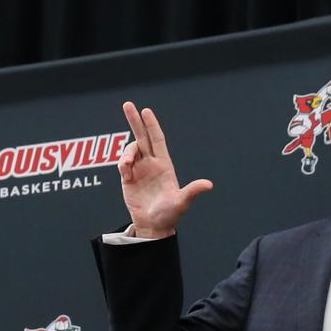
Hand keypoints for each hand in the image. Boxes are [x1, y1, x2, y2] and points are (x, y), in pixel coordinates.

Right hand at [118, 102, 212, 237]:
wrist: (153, 226)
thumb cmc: (170, 214)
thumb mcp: (182, 202)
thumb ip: (193, 191)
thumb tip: (209, 185)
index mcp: (164, 165)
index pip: (157, 140)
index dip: (152, 125)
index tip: (146, 111)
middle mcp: (151, 164)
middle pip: (142, 137)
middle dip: (135, 121)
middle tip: (128, 104)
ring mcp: (139, 170)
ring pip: (130, 150)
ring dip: (126, 153)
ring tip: (126, 166)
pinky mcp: (128, 178)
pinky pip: (122, 164)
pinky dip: (122, 165)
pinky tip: (126, 175)